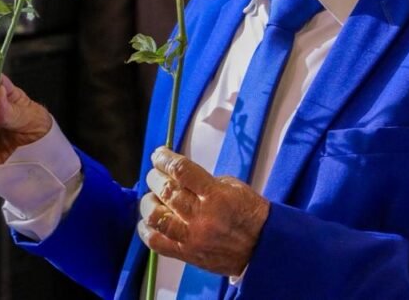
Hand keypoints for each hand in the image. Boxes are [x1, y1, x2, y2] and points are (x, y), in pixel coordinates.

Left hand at [137, 147, 269, 276]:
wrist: (261, 246)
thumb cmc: (249, 213)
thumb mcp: (232, 186)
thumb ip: (203, 180)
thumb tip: (177, 174)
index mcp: (216, 195)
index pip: (181, 170)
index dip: (164, 159)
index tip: (158, 154)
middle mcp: (201, 216)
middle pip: (165, 191)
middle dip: (155, 177)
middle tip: (155, 174)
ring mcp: (192, 237)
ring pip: (156, 216)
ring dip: (149, 202)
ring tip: (153, 197)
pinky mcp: (187, 254)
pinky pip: (156, 243)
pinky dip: (146, 230)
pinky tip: (149, 221)